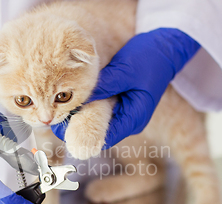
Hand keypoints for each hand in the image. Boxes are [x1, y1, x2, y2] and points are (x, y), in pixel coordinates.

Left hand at [52, 28, 199, 147]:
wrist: (166, 47)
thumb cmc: (149, 58)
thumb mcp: (125, 70)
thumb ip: (103, 86)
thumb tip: (79, 99)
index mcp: (134, 118)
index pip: (103, 138)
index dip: (80, 134)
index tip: (60, 127)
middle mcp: (130, 121)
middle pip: (99, 132)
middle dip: (77, 126)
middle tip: (55, 116)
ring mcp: (126, 113)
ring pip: (98, 121)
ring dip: (81, 116)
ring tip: (60, 109)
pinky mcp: (121, 103)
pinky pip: (101, 110)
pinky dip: (88, 106)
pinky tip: (74, 100)